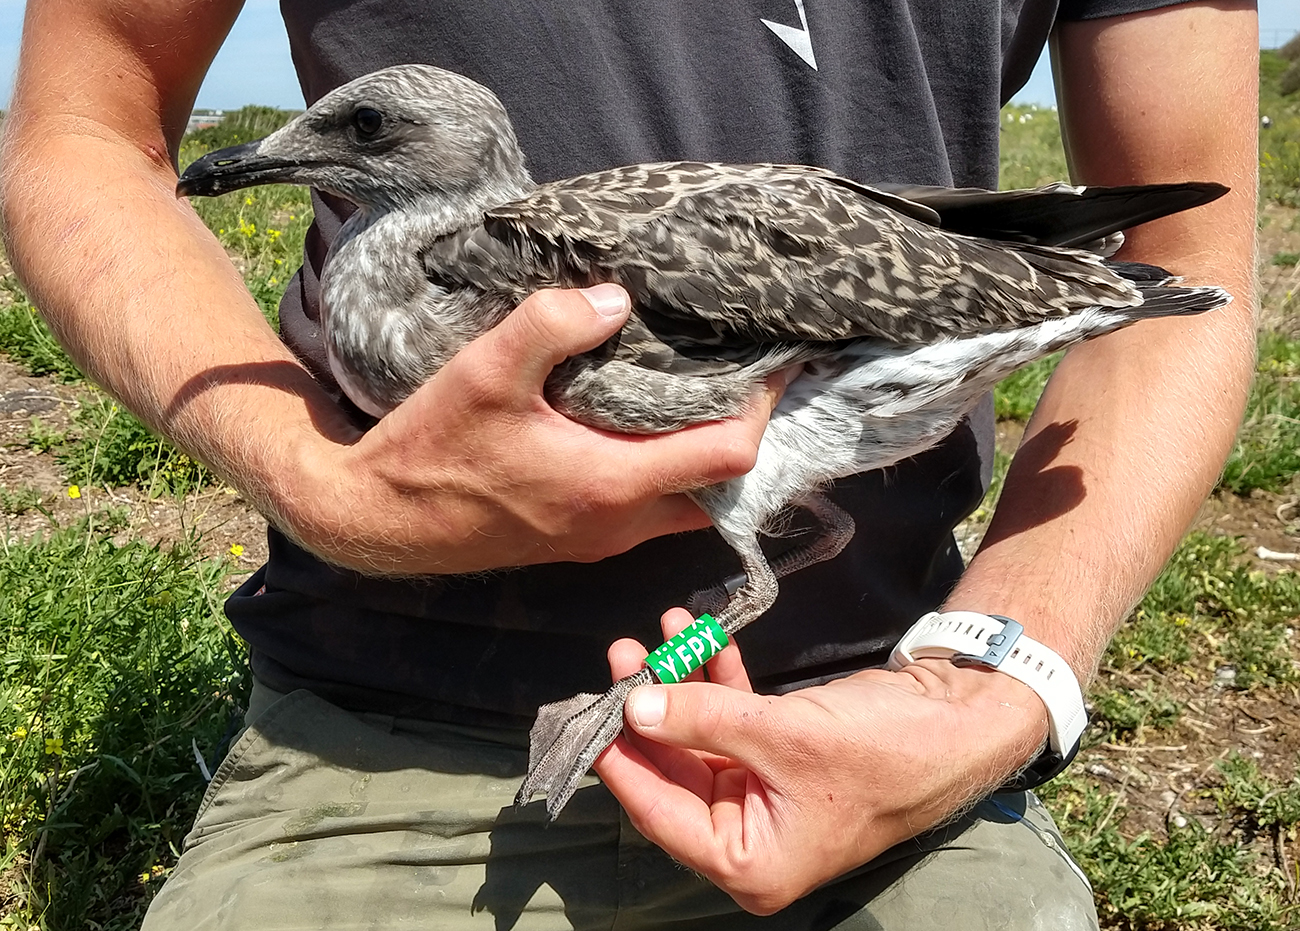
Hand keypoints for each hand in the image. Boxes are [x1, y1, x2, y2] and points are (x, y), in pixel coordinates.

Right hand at [292, 285, 793, 574]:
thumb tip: (615, 299)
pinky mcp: (577, 538)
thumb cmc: (432, 450)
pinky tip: (649, 427)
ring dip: (706, 458)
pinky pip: (651, 510)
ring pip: (686, 506)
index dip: (762, 407)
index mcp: (611, 485)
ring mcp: (599, 539)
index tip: (775, 362)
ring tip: (706, 395)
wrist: (378, 520)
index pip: (727, 455)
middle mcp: (618, 524)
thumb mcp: (484, 373)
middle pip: (720, 490)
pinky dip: (670, 473)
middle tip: (746, 380)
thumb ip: (551, 327)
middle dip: (744, 437)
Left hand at [593, 608, 1048, 914]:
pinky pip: (731, 720)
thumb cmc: (883, 751)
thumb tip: (635, 708)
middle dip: (649, 709)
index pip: (661, 813)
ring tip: (654, 632)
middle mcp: (750, 838)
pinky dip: (716, 680)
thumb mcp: (784, 737)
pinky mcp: (779, 757)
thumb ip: (703, 721)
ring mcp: (763, 796)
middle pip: (675, 771)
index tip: (591, 714)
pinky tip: (696, 635)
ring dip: (679, 685)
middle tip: (621, 655)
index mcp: (749, 862)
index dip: (623, 760)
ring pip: (700, 739)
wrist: (958, 723)